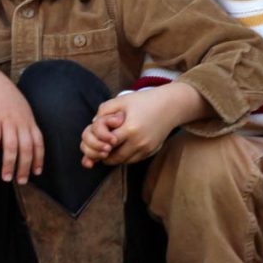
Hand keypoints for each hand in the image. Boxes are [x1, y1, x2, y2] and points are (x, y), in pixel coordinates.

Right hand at [0, 65, 43, 182]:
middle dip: (25, 167)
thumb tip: (30, 145)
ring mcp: (7, 121)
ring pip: (11, 146)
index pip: (38, 143)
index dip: (39, 159)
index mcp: (29, 121)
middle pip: (26, 148)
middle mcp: (20, 122)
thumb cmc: (7, 98)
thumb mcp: (22, 110)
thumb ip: (26, 126)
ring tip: (6, 178)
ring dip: (9, 164)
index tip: (36, 172)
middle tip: (21, 181)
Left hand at [80, 83, 209, 166]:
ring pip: (123, 162)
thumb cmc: (144, 101)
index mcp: (130, 129)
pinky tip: (121, 146)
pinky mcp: (150, 152)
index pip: (106, 145)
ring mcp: (146, 149)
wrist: (170, 105)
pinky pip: (133, 160)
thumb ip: (104, 112)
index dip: (98, 143)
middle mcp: (139, 142)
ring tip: (108, 146)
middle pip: (113, 158)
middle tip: (98, 147)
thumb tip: (92, 125)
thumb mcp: (121, 100)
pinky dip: (124, 156)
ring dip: (113, 157)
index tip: (98, 138)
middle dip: (102, 154)